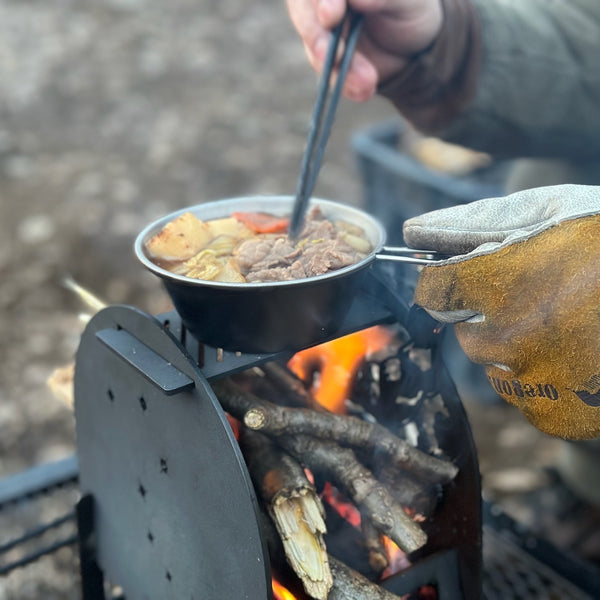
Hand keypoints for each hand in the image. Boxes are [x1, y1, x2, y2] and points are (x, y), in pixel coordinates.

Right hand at [286, 0, 442, 100]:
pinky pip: (329, 77)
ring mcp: (321, 35)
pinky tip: (364, 90)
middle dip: (317, 39)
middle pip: (304, 16)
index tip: (331, 17)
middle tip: (330, 57)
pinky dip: (346, 86)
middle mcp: (322, 4)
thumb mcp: (406, 1)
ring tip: (366, 82)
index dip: (321, 2)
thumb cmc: (411, 8)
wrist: (416, 46)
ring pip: (315, 51)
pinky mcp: (327, 65)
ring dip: (338, 70)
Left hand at [403, 184, 599, 439]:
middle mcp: (511, 338)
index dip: (444, 281)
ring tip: (564, 324)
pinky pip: (525, 399)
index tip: (459, 277)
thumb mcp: (549, 210)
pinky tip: (578, 353)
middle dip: (483, 315)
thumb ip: (473, 224)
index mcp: (502, 283)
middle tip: (531, 296)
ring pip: (494, 366)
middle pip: (464, 333)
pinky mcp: (557, 415)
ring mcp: (536, 383)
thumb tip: (415, 235)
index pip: (433, 291)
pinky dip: (541, 380)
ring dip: (514, 348)